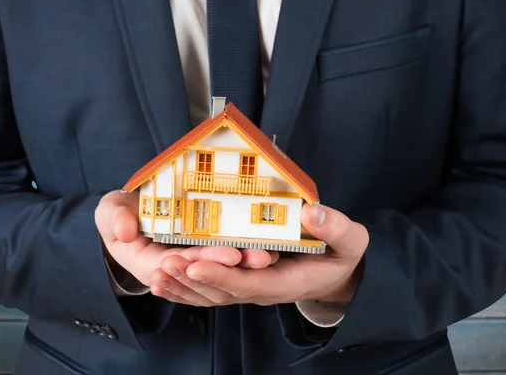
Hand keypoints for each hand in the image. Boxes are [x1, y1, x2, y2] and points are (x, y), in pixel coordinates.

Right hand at [95, 191, 278, 298]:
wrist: (129, 217)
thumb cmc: (119, 214)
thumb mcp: (109, 212)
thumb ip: (113, 219)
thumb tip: (125, 231)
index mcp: (150, 265)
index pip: (182, 268)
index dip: (206, 262)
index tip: (230, 254)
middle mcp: (175, 272)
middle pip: (208, 273)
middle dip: (237, 265)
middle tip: (262, 256)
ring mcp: (190, 266)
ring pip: (221, 271)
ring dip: (246, 265)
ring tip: (270, 255)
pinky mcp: (202, 258)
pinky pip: (224, 262)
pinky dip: (244, 257)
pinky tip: (269, 251)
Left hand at [151, 202, 367, 306]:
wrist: (335, 273)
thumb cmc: (342, 255)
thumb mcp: (350, 240)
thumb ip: (336, 228)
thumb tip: (314, 213)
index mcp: (286, 282)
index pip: (249, 282)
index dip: (222, 274)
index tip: (196, 262)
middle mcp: (263, 290)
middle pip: (222, 291)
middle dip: (191, 279)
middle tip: (163, 264)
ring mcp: (250, 288)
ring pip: (211, 294)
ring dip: (182, 286)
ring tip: (155, 274)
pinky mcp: (241, 282)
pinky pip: (210, 291)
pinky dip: (185, 289)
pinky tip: (162, 284)